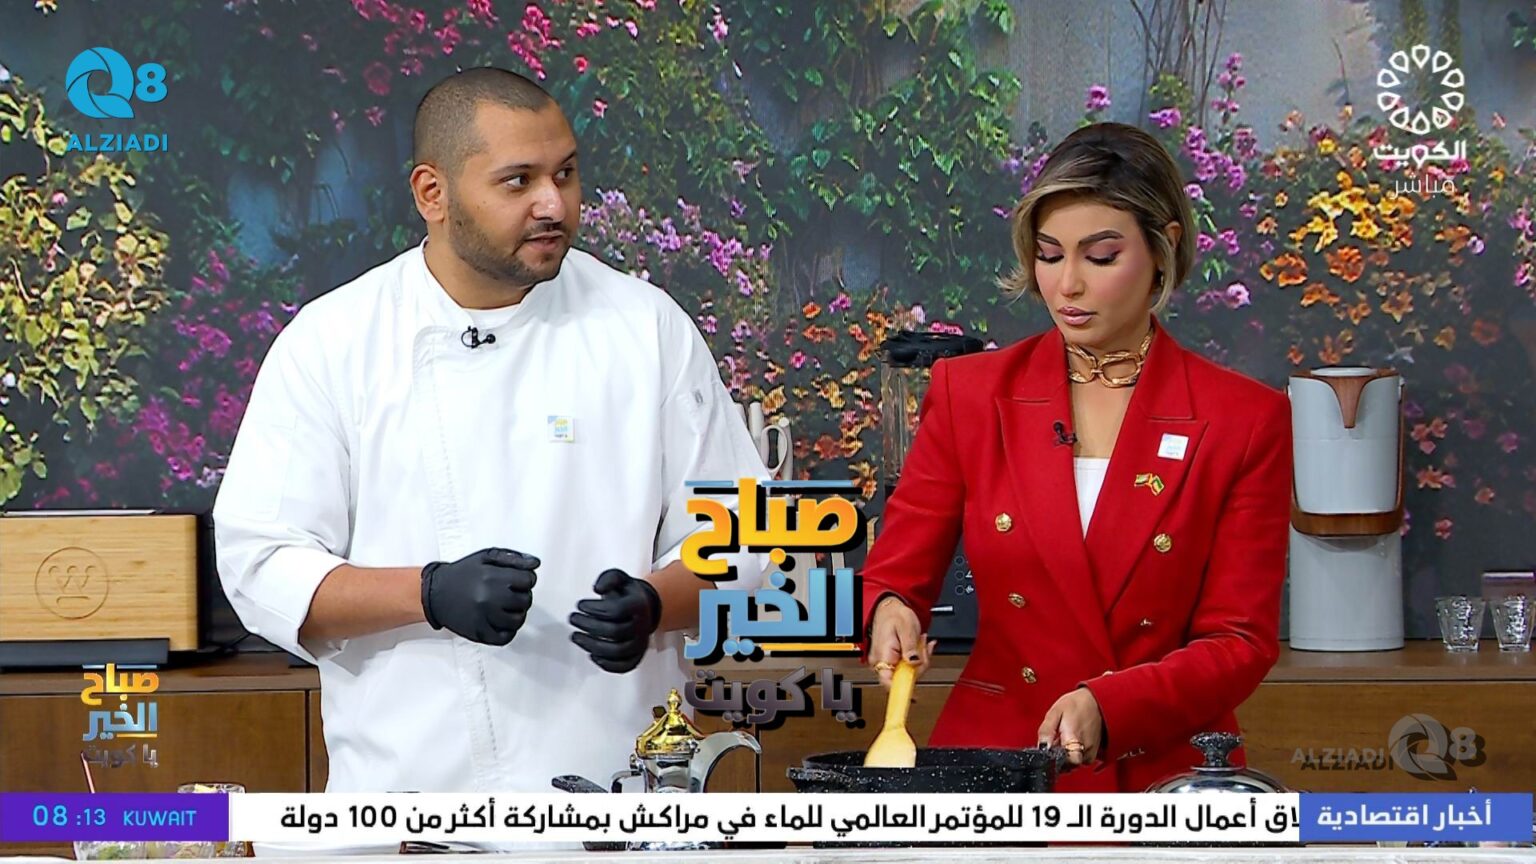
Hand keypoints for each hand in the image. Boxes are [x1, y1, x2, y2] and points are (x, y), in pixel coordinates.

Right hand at [419, 548, 538, 644]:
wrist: (434, 593)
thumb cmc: (461, 574)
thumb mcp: (486, 557)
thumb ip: (513, 558)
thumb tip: (535, 564)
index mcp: (492, 577)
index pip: (529, 580)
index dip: (525, 579)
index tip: (517, 580)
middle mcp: (489, 598)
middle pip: (526, 600)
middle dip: (521, 595)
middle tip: (509, 593)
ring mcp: (484, 617)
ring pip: (518, 620)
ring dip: (516, 613)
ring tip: (504, 606)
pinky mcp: (479, 632)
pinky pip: (506, 637)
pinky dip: (507, 630)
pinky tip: (501, 620)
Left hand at [569, 569, 660, 672]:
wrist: (645, 608)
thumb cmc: (627, 595)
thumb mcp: (620, 578)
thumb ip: (608, 578)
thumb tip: (598, 588)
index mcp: (638, 605)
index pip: (616, 610)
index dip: (595, 609)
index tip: (581, 605)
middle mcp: (642, 626)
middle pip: (614, 632)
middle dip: (589, 626)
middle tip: (573, 619)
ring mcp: (640, 643)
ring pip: (617, 651)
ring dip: (592, 646)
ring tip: (576, 637)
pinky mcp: (637, 656)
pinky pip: (624, 666)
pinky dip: (607, 664)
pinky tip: (593, 655)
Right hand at [865, 594, 937, 687]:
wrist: (888, 610)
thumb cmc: (894, 615)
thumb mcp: (906, 627)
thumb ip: (910, 646)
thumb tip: (914, 662)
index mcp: (883, 655)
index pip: (889, 683)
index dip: (901, 691)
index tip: (909, 698)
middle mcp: (881, 663)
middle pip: (904, 679)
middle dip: (919, 665)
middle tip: (922, 648)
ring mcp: (886, 664)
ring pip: (908, 674)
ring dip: (919, 660)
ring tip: (919, 643)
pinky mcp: (892, 663)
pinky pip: (907, 669)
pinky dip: (916, 660)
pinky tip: (918, 648)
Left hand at [1037, 687, 1104, 766]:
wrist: (1096, 701)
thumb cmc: (1076, 704)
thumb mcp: (1055, 712)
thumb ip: (1046, 731)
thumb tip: (1041, 747)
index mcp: (1073, 739)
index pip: (1065, 764)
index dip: (1054, 760)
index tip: (1050, 749)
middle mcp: (1085, 748)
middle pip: (1067, 765)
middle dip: (1058, 756)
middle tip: (1057, 740)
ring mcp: (1091, 751)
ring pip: (1074, 763)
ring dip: (1066, 754)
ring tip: (1065, 737)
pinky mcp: (1095, 752)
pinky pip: (1081, 759)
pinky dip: (1074, 752)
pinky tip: (1072, 741)